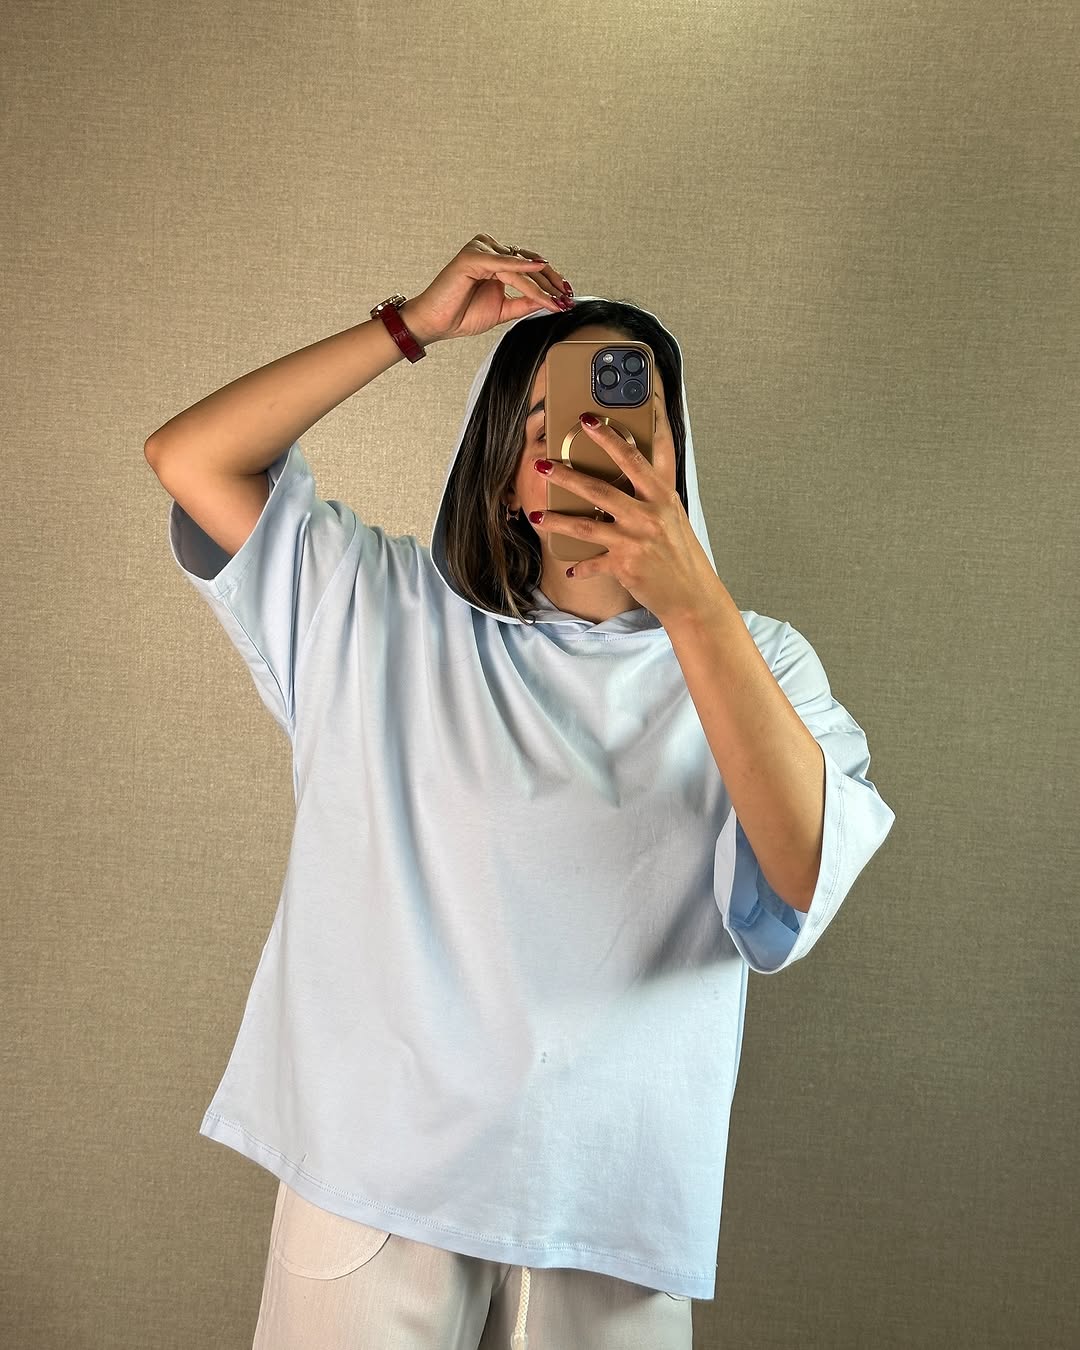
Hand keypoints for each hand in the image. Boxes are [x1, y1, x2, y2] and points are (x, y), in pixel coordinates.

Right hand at [404, 234, 572, 343]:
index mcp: (496, 260)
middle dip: (551, 282)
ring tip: (555, 299)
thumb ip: (524, 302)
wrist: (437, 323)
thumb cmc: (461, 314)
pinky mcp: (472, 257)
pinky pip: (503, 264)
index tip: (566, 296)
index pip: (530, 265)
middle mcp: (489, 250)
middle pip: (529, 262)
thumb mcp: (503, 309)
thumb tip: (549, 300)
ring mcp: (480, 251)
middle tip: (566, 297)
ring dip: (540, 285)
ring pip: (519, 267)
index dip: (550, 280)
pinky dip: (522, 269)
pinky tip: (537, 270)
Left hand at [529, 414, 718, 624]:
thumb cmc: (681, 553)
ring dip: (556, 520)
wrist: (692, 594)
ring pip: (585, 526)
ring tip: (535, 515)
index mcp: (662, 496)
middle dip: (566, 476)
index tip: (588, 421)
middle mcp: (648, 515)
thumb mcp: (673, 514)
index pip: (633, 458)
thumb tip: (628, 470)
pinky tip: (570, 569)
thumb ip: (651, 493)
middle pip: (599, 489)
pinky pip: (593, 564)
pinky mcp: (624, 566)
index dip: (610, 437)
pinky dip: (580, 567)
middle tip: (542, 465)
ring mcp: (635, 541)